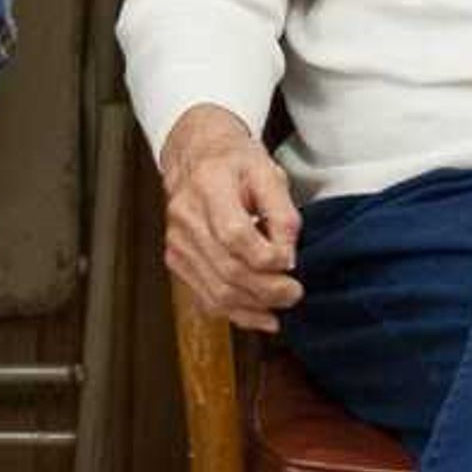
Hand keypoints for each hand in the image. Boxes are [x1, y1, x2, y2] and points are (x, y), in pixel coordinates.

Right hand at [159, 104, 300, 330]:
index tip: (290, 262)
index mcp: (208, 186)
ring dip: (253, 307)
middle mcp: (186, 217)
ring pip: (215, 290)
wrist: (196, 155)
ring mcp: (177, 241)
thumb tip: (287, 256)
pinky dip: (235, 312)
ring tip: (281, 305)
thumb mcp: (268, 173)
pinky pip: (204, 296)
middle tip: (294, 292)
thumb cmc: (234, 162)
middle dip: (267, 289)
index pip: (235, 235)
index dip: (267, 257)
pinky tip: (260, 315)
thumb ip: (282, 214)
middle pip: (226, 269)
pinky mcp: (177, 259)